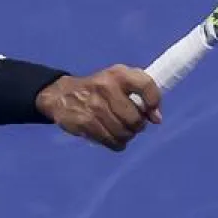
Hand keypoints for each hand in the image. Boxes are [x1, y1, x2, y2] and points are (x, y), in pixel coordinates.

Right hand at [35, 65, 161, 151]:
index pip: (146, 85)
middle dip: (137, 126)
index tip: (152, 114)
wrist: (61, 95)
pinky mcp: (84, 122)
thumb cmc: (99, 89)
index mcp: (118, 74)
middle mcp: (106, 86)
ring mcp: (94, 105)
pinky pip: (111, 141)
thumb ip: (142, 94)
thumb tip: (156, 119)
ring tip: (120, 130)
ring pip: (124, 133)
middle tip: (131, 123)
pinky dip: (116, 143)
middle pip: (135, 119)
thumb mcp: (119, 80)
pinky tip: (112, 137)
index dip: (154, 102)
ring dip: (126, 136)